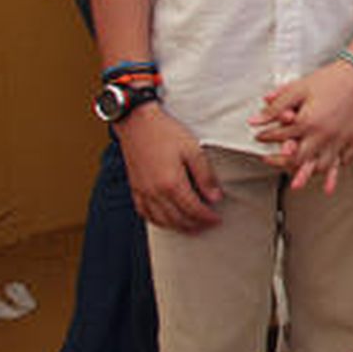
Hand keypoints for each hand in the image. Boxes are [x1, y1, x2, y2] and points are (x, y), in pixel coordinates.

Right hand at [116, 105, 222, 232]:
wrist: (137, 123)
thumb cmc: (166, 133)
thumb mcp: (193, 150)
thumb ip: (205, 175)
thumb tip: (215, 197)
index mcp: (171, 183)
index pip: (193, 209)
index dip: (207, 217)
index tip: (217, 220)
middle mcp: (155, 192)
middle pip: (177, 219)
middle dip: (194, 225)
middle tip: (207, 226)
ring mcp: (142, 192)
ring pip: (161, 220)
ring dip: (177, 227)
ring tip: (191, 228)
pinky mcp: (135, 188)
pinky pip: (145, 213)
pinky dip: (158, 221)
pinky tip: (166, 220)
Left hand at [249, 61, 352, 193]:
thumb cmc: (330, 79)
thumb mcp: (299, 88)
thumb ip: (276, 106)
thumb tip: (254, 121)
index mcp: (308, 122)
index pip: (280, 136)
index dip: (265, 137)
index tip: (259, 137)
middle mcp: (323, 135)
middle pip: (299, 159)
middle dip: (280, 162)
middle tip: (271, 160)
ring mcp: (340, 139)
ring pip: (322, 166)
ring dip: (308, 173)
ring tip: (297, 177)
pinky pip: (344, 160)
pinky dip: (335, 167)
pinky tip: (328, 169)